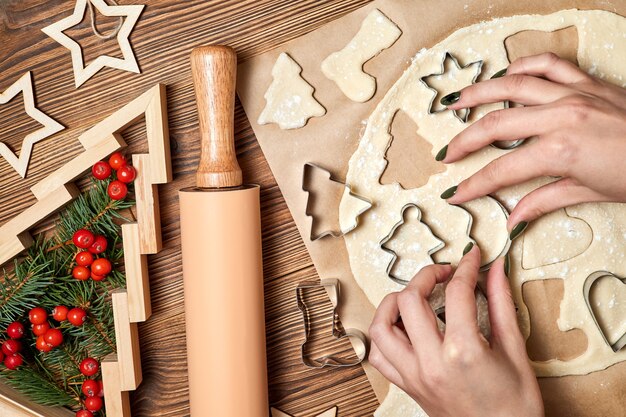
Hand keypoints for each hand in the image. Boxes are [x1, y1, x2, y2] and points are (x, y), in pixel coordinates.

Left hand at [369, 247, 543, 416]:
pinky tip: (402, 328)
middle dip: (425, 275)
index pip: (456, 292)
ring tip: (413, 296)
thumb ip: (502, 306)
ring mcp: (414, 376)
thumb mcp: (515, 352)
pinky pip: (379, 357)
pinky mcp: (408, 386)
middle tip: (444, 273)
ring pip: (381, 327)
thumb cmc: (515, 408)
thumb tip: (495, 272)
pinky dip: (384, 336)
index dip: (465, 267)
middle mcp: (431, 362)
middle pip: (409, 300)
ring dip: (392, 303)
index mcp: (462, 352)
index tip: (471, 258)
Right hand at [441, 53, 625, 232]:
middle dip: (465, 141)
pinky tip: (508, 74)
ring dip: (480, 93)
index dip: (473, 184)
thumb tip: (514, 218)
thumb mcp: (591, 193)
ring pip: (513, 86)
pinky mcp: (589, 83)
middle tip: (448, 153)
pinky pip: (549, 65)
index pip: (501, 170)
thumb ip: (544, 200)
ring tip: (457, 102)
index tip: (456, 193)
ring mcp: (574, 94)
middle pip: (495, 125)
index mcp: (559, 150)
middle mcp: (561, 117)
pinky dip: (524, 66)